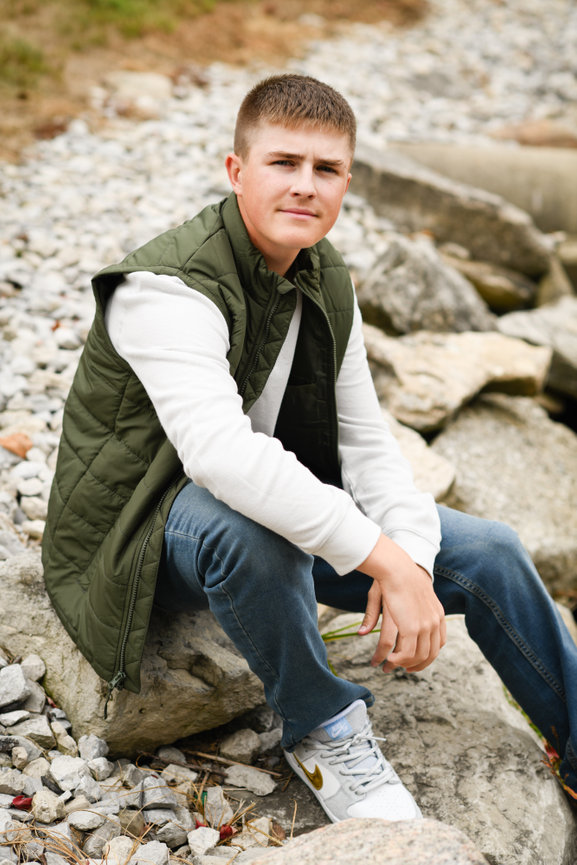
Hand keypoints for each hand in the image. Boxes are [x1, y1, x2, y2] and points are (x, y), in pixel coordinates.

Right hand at [356, 534, 445, 672]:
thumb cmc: (395, 575)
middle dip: (414, 665)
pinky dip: (394, 660)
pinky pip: (404, 653)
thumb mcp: (397, 595)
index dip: (427, 654)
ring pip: (414, 656)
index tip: (414, 660)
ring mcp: (425, 627)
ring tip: (386, 667)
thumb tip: (362, 632)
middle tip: (401, 669)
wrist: (397, 567)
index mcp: (437, 613)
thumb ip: (385, 613)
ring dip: (399, 665)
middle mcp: (434, 622)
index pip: (439, 643)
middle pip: (429, 654)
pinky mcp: (412, 629)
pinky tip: (385, 660)